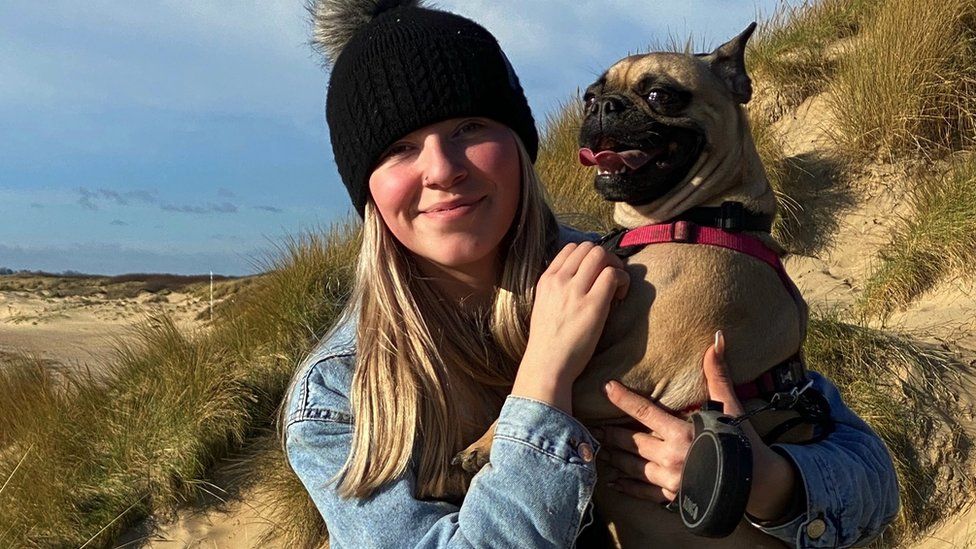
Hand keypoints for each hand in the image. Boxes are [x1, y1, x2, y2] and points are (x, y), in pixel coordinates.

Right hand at [512, 242, 628, 411]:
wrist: (547, 364)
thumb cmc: (548, 342)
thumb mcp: (544, 305)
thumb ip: (558, 289)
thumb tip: (582, 279)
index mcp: (547, 280)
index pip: (571, 248)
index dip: (589, 256)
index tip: (596, 273)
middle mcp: (560, 280)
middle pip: (589, 247)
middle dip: (606, 257)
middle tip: (612, 277)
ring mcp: (576, 291)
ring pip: (601, 255)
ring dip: (616, 265)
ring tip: (618, 286)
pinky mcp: (593, 305)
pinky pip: (613, 275)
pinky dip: (623, 280)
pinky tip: (621, 296)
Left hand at [594, 332, 798, 520]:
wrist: (758, 483)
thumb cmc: (741, 441)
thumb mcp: (729, 406)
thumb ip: (717, 374)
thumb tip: (717, 339)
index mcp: (683, 432)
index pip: (644, 412)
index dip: (623, 399)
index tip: (606, 387)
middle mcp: (673, 457)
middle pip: (632, 442)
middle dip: (610, 433)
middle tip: (590, 424)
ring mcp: (670, 479)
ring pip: (632, 466)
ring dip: (614, 457)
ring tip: (597, 447)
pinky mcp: (672, 496)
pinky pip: (642, 492)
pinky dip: (626, 486)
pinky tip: (613, 480)